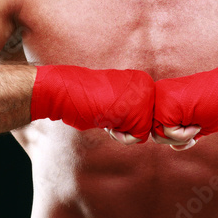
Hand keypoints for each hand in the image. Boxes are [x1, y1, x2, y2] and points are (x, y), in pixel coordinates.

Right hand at [31, 66, 154, 141]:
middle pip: (146, 123)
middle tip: (107, 114)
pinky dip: (122, 137)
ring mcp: (146, 96)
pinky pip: (139, 137)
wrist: (70, 92)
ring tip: (107, 115)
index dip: (124, 120)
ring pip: (143, 131)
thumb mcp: (113, 101)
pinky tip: (109, 122)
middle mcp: (148, 85)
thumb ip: (128, 107)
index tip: (109, 108)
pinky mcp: (140, 109)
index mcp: (142, 80)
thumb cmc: (86, 99)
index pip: (144, 115)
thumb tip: (139, 127)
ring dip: (122, 132)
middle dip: (125, 127)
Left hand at [153, 64, 217, 144]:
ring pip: (158, 135)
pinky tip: (197, 121)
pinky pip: (167, 133)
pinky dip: (185, 134)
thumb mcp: (197, 123)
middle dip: (176, 139)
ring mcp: (160, 97)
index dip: (176, 136)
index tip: (195, 127)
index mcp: (164, 95)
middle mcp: (158, 93)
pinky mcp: (165, 104)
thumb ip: (183, 134)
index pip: (158, 127)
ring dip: (180, 138)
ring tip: (196, 123)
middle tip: (196, 127)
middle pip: (154, 133)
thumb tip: (174, 148)